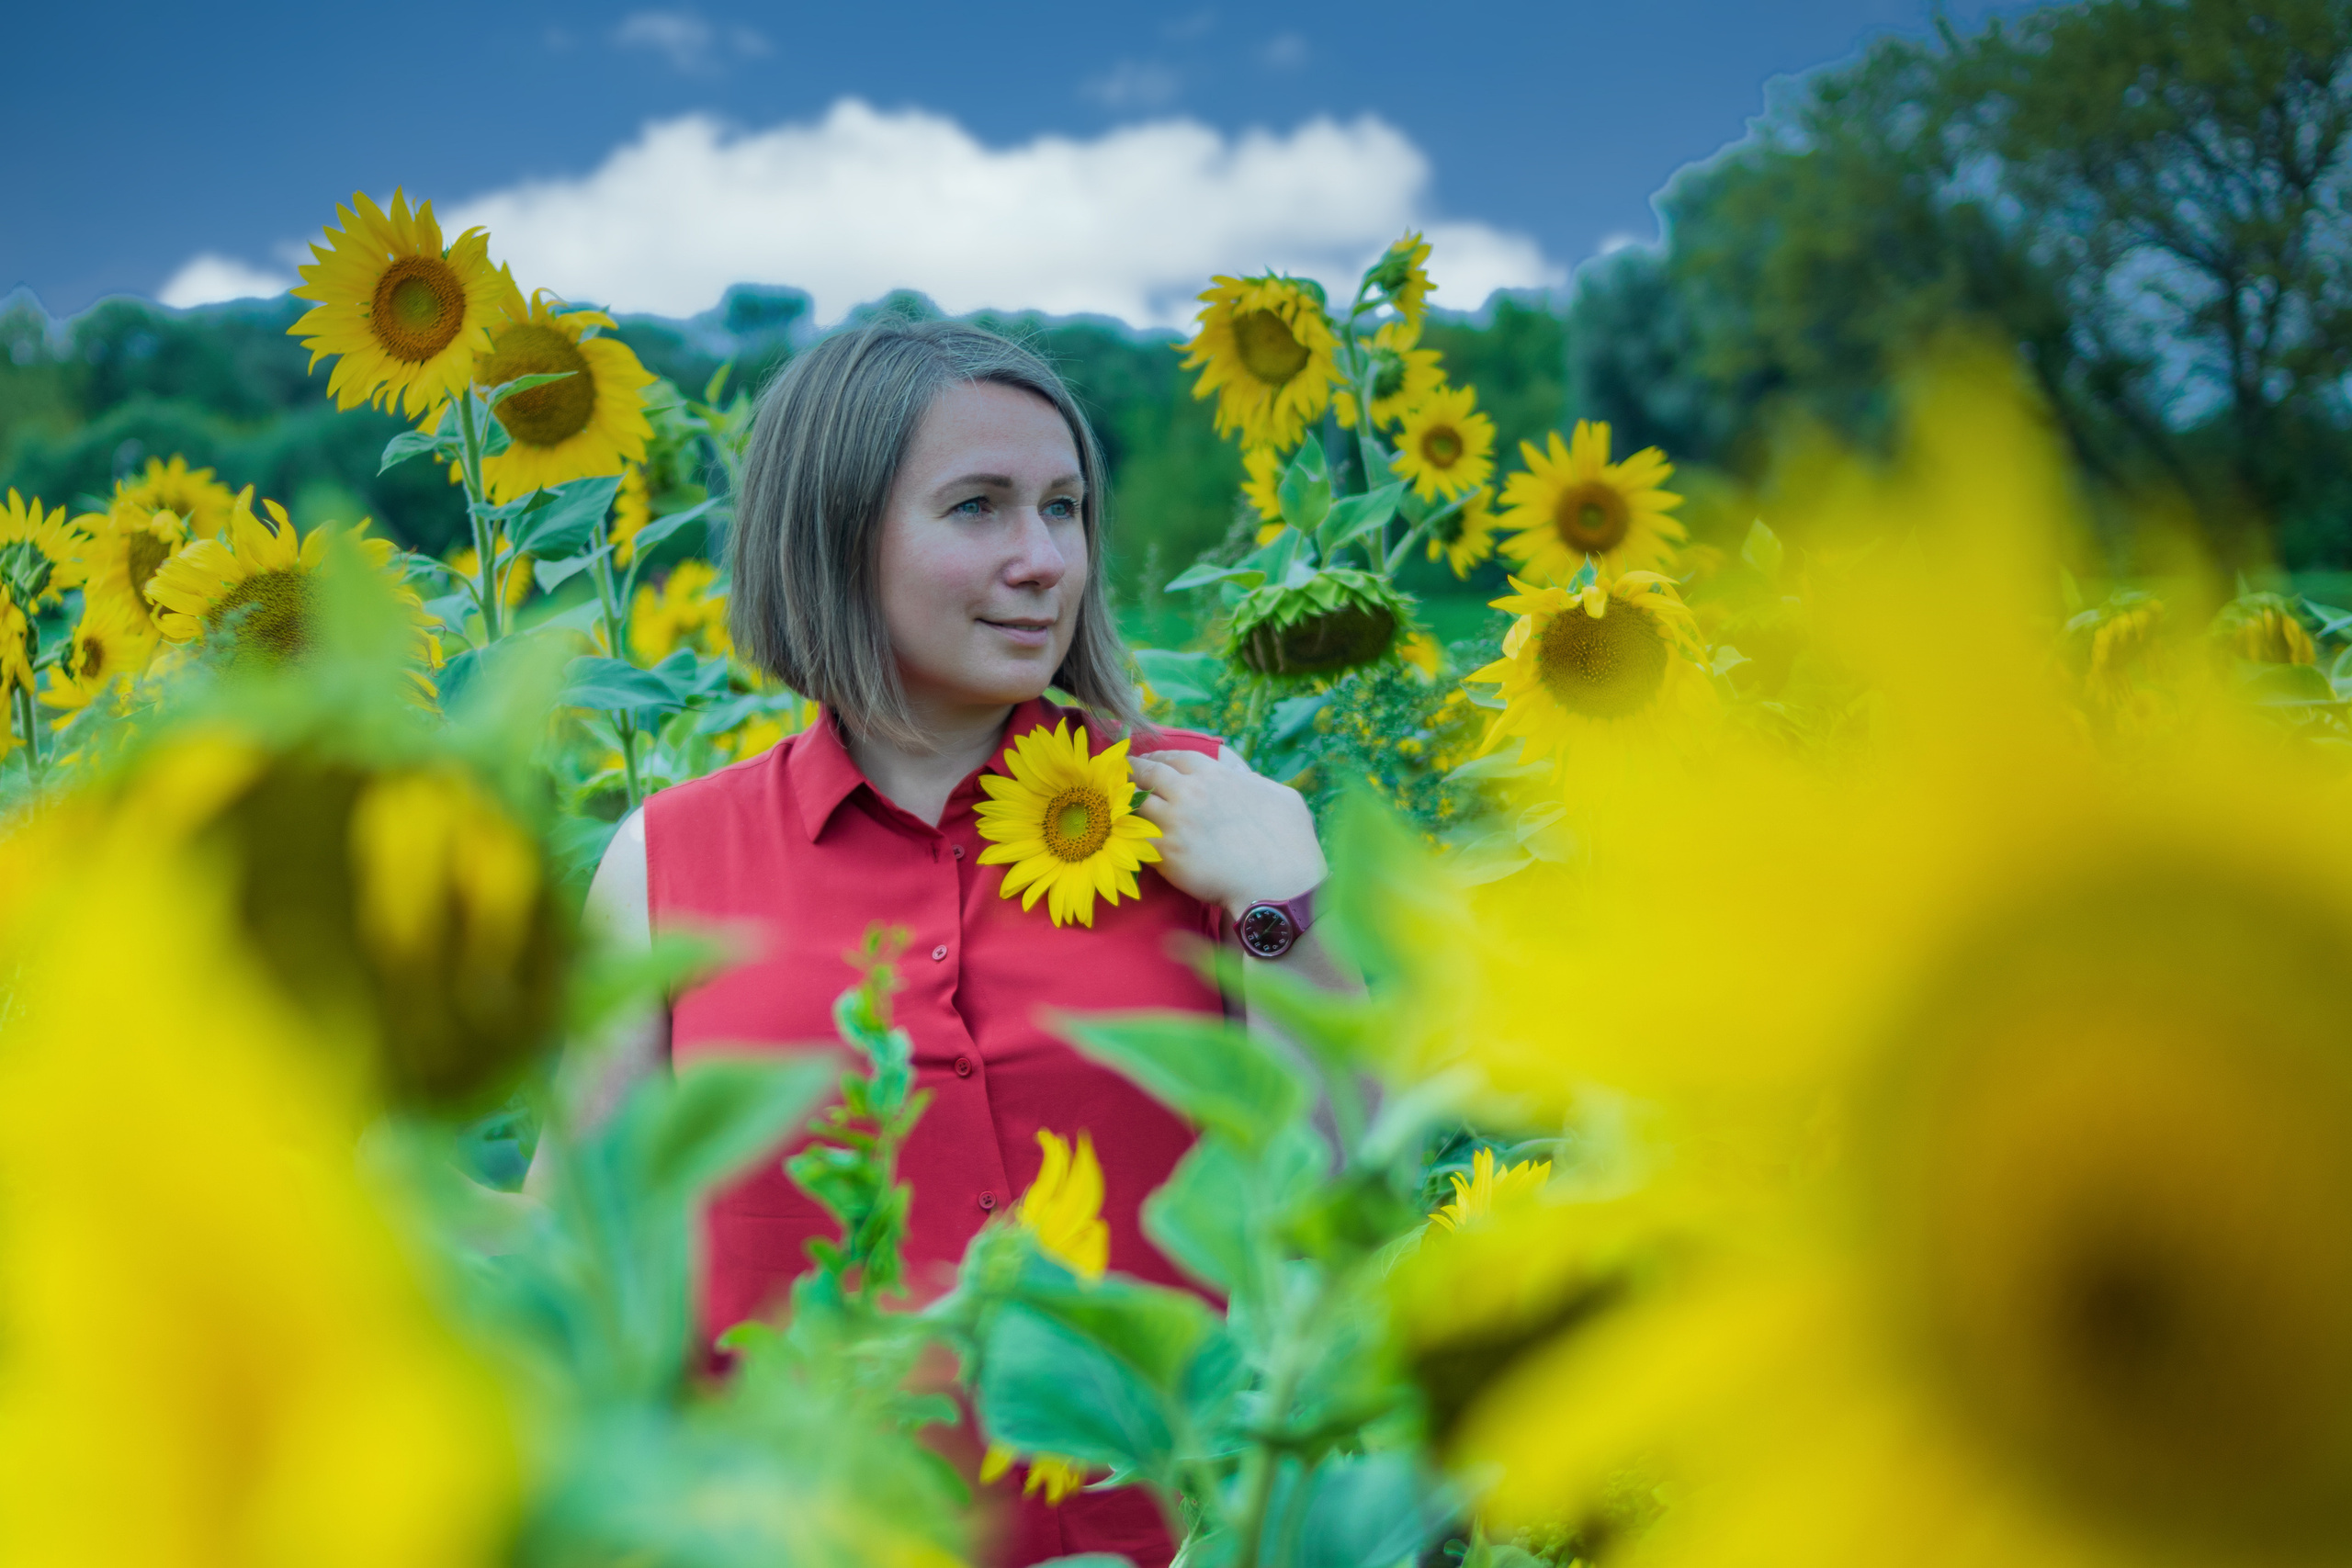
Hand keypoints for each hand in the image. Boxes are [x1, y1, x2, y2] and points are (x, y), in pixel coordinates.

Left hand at [1130, 746, 1326, 919]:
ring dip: (1125, 806)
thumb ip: (1249, 775)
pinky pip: (1135, 839)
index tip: (1149, 762)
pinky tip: (1121, 839)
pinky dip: (1126, 837)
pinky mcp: (1166, 854)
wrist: (1278, 885)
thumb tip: (1233, 762)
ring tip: (1114, 808)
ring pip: (1135, 805)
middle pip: (1147, 774)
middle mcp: (1190, 793)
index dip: (1158, 757)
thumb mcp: (1279, 794)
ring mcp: (1175, 822)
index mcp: (1215, 775)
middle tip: (1118, 776)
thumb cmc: (1288, 842)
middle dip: (1131, 773)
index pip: (1175, 757)